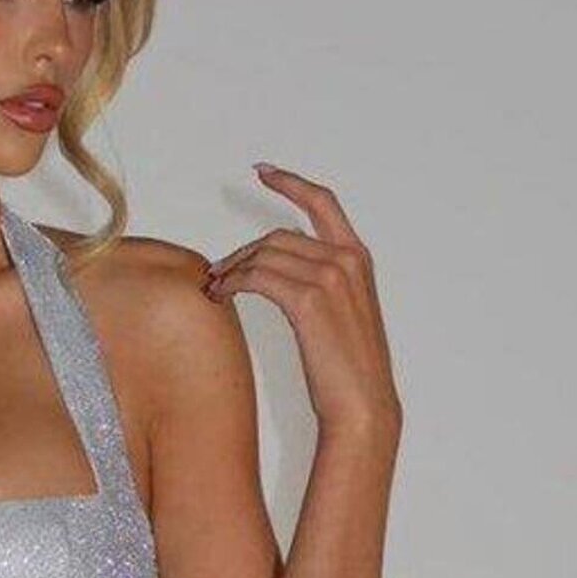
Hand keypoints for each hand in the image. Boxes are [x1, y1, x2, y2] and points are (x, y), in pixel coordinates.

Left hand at [201, 163, 401, 435]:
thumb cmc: (348, 375)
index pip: (323, 203)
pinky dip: (233, 282)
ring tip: (214, 290)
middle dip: (241, 252)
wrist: (363, 406)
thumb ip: (320, 288)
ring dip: (232, 269)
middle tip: (215, 274)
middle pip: (278, 235)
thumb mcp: (340, 319)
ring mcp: (330, 276)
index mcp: (358, 259)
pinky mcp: (309, 299)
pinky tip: (221, 296)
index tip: (263, 171)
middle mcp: (347, 259)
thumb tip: (281, 278)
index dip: (291, 182)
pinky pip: (258, 277)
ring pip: (265, 254)